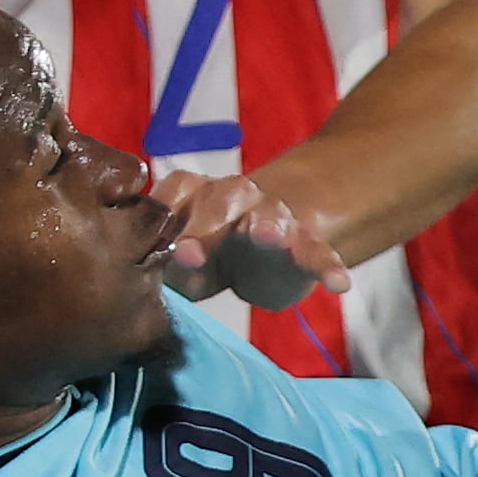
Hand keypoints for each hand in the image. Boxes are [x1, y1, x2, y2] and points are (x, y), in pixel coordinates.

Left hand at [153, 167, 354, 312]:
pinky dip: (330, 266)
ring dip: (268, 225)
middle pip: (223, 198)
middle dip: (206, 224)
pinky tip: (340, 283)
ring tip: (268, 236)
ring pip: (271, 217)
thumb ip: (164, 261)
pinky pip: (319, 253)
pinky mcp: (305, 247)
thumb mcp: (180, 257)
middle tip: (189, 252)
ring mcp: (274, 219)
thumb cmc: (209, 251)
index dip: (165, 215)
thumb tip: (137, 284)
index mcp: (197, 193)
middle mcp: (236, 195)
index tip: (151, 245)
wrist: (265, 244)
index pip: (178, 193)